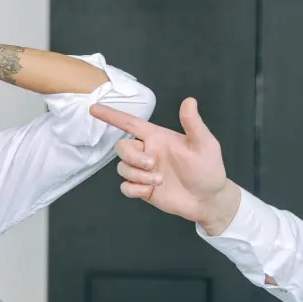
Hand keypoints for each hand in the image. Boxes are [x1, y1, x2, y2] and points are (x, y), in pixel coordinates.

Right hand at [89, 97, 240, 234]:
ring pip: (122, 168)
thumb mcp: (205, 144)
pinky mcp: (142, 189)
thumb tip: (189, 100)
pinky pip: (125, 186)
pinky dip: (134, 189)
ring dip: (138, 175)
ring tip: (159, 181)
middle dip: (133, 157)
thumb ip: (193, 124)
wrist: (208, 200)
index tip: (94, 109)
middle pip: (122, 147)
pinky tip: (150, 191)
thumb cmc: (208, 169)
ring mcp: (143, 171)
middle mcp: (147, 152)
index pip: (130, 123)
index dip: (111, 115)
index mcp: (158, 138)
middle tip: (152, 165)